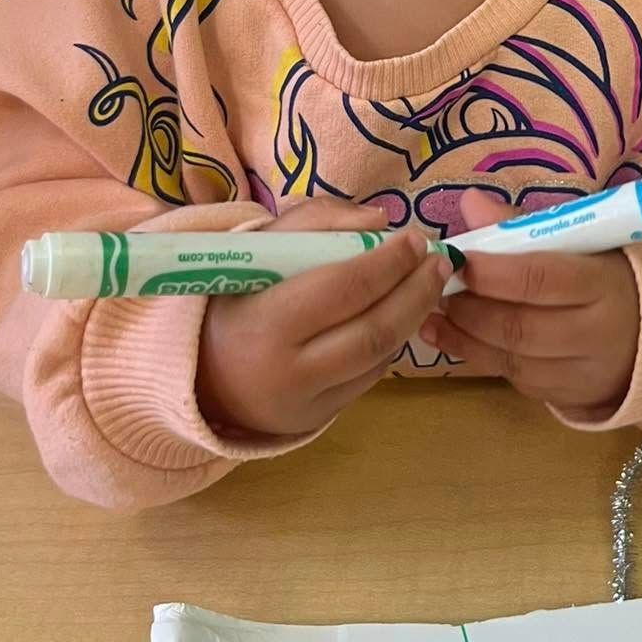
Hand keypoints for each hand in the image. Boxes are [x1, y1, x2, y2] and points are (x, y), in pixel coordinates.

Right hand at [196, 198, 452, 438]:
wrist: (201, 373)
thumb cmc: (233, 298)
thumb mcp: (258, 247)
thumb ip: (315, 222)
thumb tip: (379, 222)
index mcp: (266, 322)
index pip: (344, 288)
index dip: (388, 262)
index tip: (415, 238)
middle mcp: (289, 371)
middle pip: (373, 330)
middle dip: (416, 292)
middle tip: (439, 262)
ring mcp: (307, 402)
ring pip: (379, 357)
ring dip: (414, 317)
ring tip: (430, 284)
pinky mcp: (319, 419)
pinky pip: (369, 377)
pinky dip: (392, 342)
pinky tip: (400, 316)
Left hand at [419, 191, 640, 412]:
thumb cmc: (608, 275)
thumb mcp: (581, 243)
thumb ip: (524, 226)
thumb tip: (470, 203)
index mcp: (603, 285)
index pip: (540, 279)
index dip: (492, 272)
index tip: (457, 259)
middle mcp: (596, 334)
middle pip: (520, 327)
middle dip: (469, 308)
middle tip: (436, 289)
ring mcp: (582, 373)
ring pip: (512, 359)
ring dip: (464, 337)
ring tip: (432, 315)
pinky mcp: (568, 397)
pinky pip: (515, 379)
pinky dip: (479, 358)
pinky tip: (452, 339)